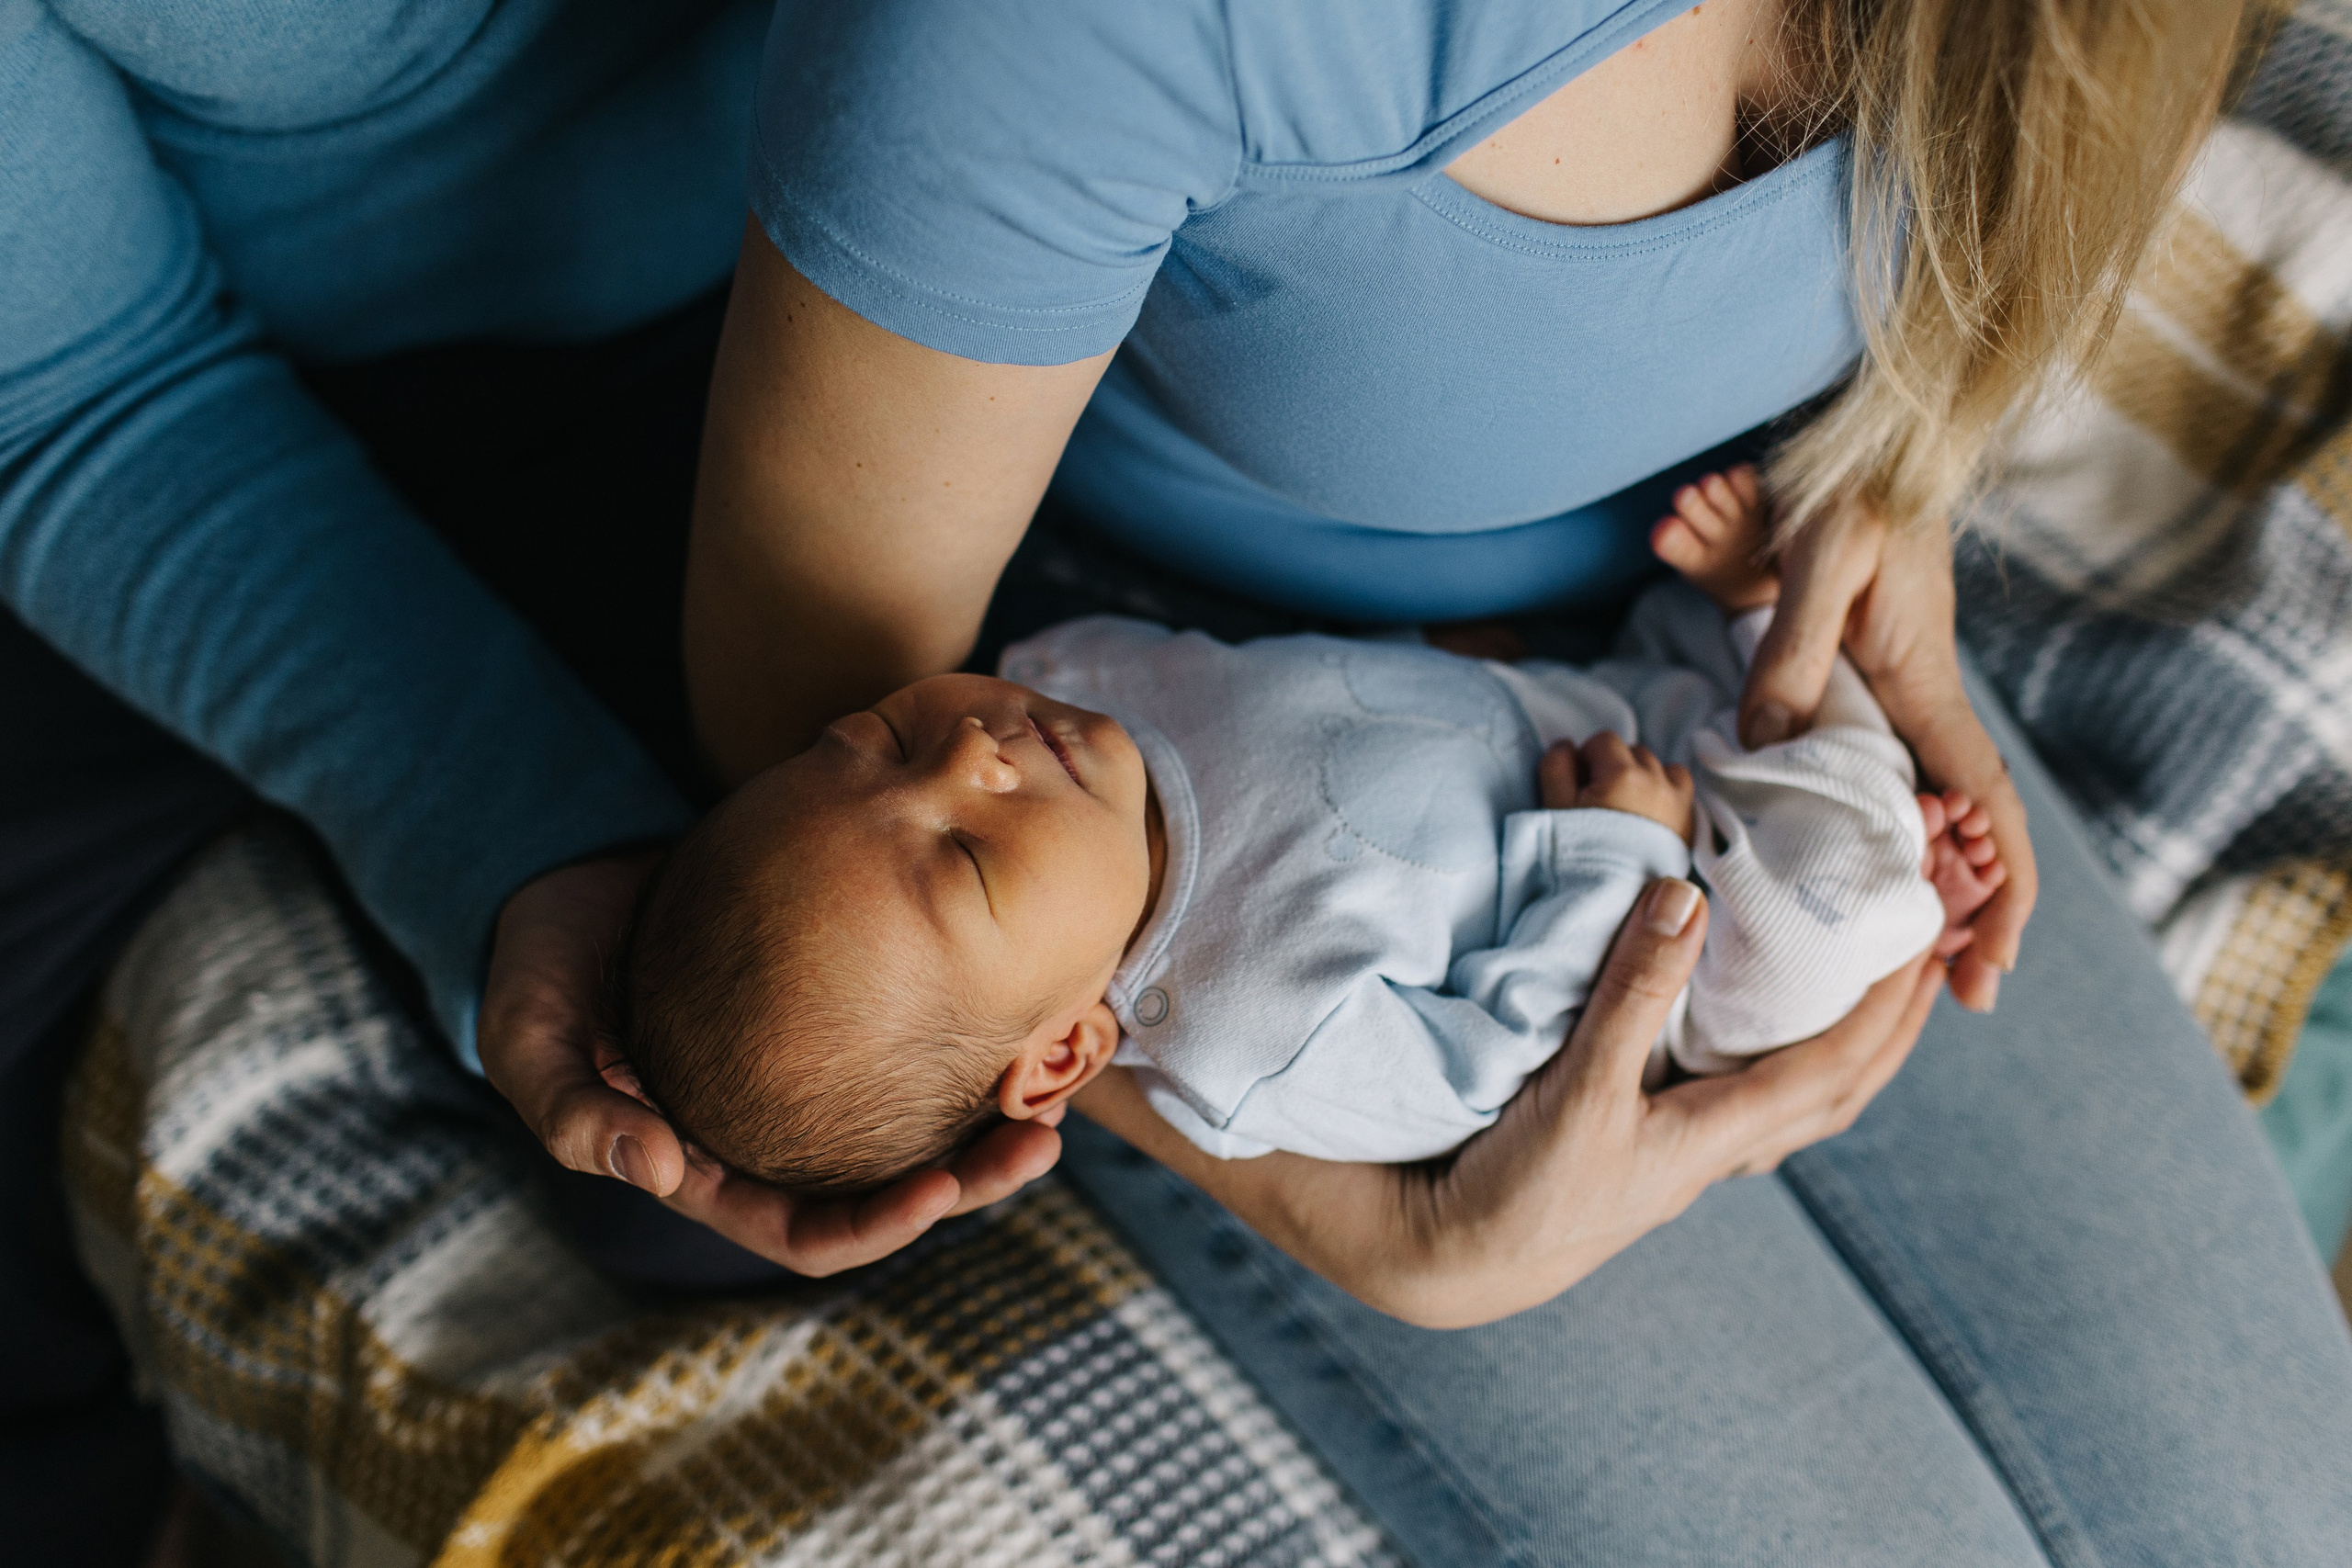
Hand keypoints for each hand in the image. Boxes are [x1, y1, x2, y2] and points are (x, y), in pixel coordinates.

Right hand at [478, 850, 1063, 1274]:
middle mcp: (772, 1135)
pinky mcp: (836, 1010)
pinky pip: (913, 1043)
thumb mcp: (531, 1040)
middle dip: (970, 1181)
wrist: (564, 878)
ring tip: (1057, 1092)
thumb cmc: (538, 972)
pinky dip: (969, 1042)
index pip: (808, 1234)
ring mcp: (809, 1074)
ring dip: (989, 1121)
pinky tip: (1024, 1011)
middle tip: (1041, 1143)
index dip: (878, 1228)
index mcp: (712, 1169)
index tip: (940, 1192)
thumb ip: (574, 1111)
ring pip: (917, 1123)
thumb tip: (657, 1168)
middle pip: (890, 1188)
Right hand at [1076, 879, 1943, 1327]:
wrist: (1461, 1258)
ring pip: (1800, 1103)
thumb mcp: (1576, 1087)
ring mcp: (1687, 1157)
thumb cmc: (1523, 1188)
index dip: (1885, 1005)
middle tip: (1928, 958)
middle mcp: (1717, 1152)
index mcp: (1715, 1137)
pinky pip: (1749, 1102)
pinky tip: (1765, 1037)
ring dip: (1849, 1048)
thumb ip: (1631, 993)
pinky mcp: (1652, 1151)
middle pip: (1839, 1091)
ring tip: (1868, 993)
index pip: (1832, 1065)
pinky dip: (1784, 1061)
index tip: (1921, 942)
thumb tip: (1686, 900)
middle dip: (1893, 1028)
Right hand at [1541, 732, 1694, 843]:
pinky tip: (1649, 814)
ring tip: (1624, 808)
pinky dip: (1667, 790)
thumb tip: (1566, 745)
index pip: (1603, 740)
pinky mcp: (1689, 821)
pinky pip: (1681, 787)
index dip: (1586, 758)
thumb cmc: (1578, 855)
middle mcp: (1657, 781)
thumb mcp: (1554, 807)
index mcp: (1622, 773)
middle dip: (1614, 766)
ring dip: (1642, 776)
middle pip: (1633, 751)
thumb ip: (1557, 767)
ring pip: (1661, 766)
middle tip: (1597, 800)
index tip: (1578, 785)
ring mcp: (1678, 800)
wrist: (1610, 903)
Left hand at [1740, 500, 2034, 1009]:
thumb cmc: (1849, 497)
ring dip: (1920, 882)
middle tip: (1956, 996)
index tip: (1994, 961)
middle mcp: (1917, 708)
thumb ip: (1791, 652)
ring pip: (1915, 809)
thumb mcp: (1819, 562)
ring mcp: (1888, 702)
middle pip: (1959, 827)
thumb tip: (1766, 744)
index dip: (2000, 885)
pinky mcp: (1852, 688)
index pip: (1982, 806)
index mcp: (1924, 692)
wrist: (1855, 453)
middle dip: (1968, 911)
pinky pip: (1872, 777)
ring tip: (1910, 964)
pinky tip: (1849, 874)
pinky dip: (1872, 831)